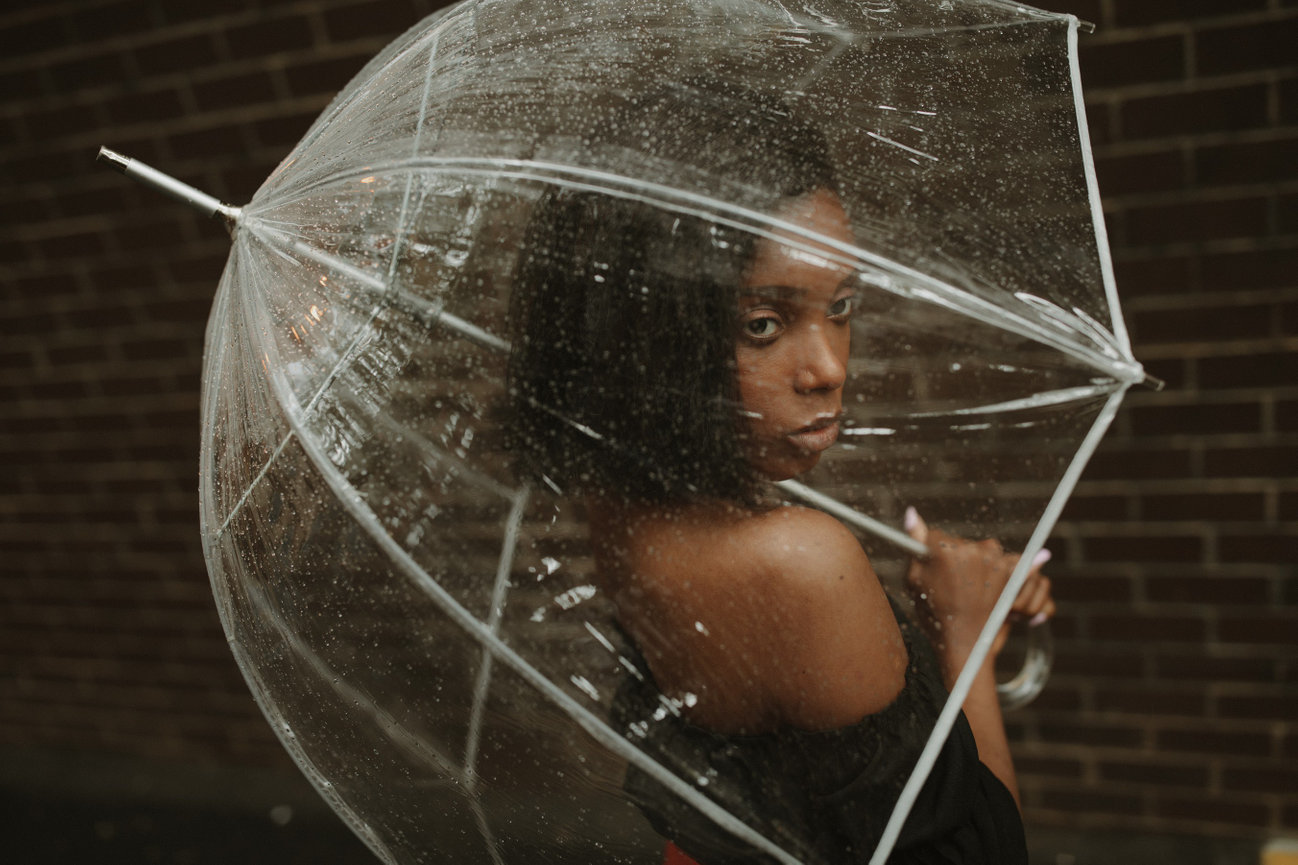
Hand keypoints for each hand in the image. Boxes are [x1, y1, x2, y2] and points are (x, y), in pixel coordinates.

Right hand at [903, 507, 1054, 658]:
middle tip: (952, 585)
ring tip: (970, 591)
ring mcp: (995, 559)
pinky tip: (994, 585)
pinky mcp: (1012, 570)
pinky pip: (1007, 560)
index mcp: (943, 549)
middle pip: (959, 543)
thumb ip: (915, 542)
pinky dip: (1002, 570)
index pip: (935, 537)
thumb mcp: (915, 579)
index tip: (934, 571)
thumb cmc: (935, 612)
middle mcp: (971, 549)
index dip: (932, 554)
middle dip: (956, 559)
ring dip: (977, 564)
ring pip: (981, 551)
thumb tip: (911, 512)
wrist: (966, 642)